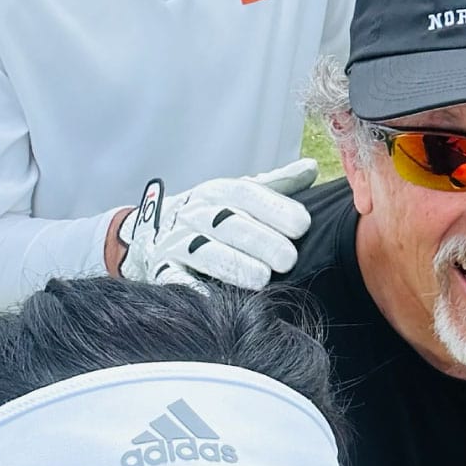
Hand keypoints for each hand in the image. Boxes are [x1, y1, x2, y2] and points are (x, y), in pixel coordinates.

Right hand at [120, 160, 317, 289]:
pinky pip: (174, 278)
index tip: (303, 225)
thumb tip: (312, 168)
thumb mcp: (241, 196)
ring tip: (262, 280)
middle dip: (260, 241)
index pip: (246, 195)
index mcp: (217, 192)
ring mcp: (176, 241)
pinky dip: (190, 287)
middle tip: (289, 259)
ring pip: (203, 251)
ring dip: (232, 265)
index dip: (275, 208)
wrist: (153, 232)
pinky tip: (212, 298)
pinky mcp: (162, 269)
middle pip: (227, 223)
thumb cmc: (214, 217)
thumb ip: (278, 184)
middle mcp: (196, 214)